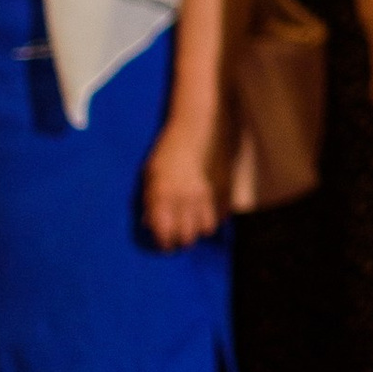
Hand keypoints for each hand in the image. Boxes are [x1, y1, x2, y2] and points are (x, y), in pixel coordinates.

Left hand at [142, 120, 221, 247]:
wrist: (196, 127)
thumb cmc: (168, 149)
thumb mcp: (150, 173)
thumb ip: (149, 200)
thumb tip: (148, 222)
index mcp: (163, 195)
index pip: (164, 234)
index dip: (163, 243)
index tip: (163, 244)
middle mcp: (185, 199)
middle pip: (186, 237)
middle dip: (180, 240)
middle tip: (178, 237)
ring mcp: (207, 195)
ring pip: (205, 229)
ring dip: (198, 230)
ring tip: (193, 225)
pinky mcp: (224, 189)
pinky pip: (221, 215)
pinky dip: (214, 218)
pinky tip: (207, 212)